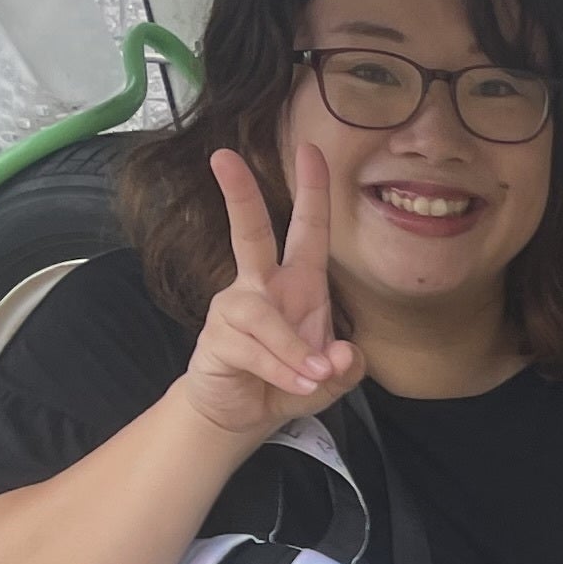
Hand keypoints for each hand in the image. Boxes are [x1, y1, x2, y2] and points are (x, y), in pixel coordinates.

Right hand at [179, 147, 365, 438]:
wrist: (243, 414)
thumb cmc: (288, 381)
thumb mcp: (331, 378)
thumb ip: (347, 368)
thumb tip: (345, 353)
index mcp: (298, 284)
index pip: (307, 230)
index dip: (311, 191)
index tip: (311, 149)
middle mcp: (262, 287)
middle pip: (249, 234)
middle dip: (240, 196)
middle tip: (223, 157)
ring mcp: (235, 310)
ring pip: (263, 316)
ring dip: (293, 350)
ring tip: (314, 376)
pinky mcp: (216, 339)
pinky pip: (253, 350)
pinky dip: (281, 370)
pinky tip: (297, 385)